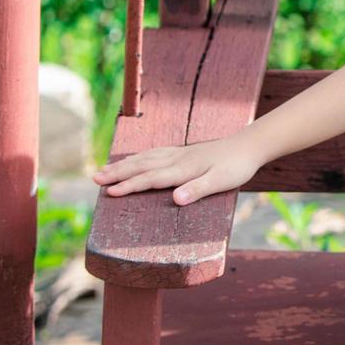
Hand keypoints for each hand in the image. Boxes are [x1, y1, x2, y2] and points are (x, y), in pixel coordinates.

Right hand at [91, 136, 263, 205]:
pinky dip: (138, 157)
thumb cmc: (237, 167)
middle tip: (94, 179)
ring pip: (145, 158)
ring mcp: (179, 154)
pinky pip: (154, 153)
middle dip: (117, 173)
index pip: (150, 179)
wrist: (250, 145)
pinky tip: (134, 160)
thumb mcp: (222, 181)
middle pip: (141, 166)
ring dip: (124, 165)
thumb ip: (199, 189)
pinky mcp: (184, 152)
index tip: (110, 193)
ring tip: (105, 170)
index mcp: (183, 169)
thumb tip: (176, 199)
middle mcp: (177, 159)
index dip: (130, 186)